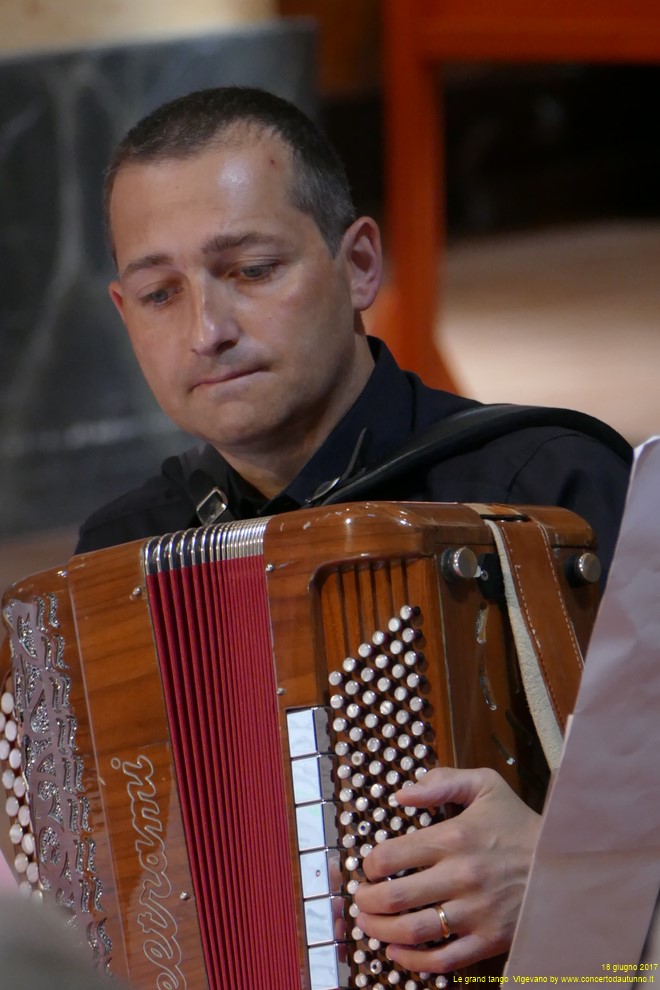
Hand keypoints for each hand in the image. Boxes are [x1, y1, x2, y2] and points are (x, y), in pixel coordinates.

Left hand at [352, 766, 540, 973]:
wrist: (562, 862)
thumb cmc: (517, 823)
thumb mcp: (485, 785)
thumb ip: (442, 781)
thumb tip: (402, 793)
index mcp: (454, 837)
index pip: (391, 856)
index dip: (369, 865)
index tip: (368, 868)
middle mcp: (460, 877)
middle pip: (394, 897)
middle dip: (366, 901)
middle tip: (360, 899)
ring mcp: (475, 912)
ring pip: (413, 931)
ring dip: (380, 931)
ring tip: (369, 925)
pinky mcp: (488, 940)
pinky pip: (443, 959)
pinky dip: (413, 961)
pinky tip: (397, 952)